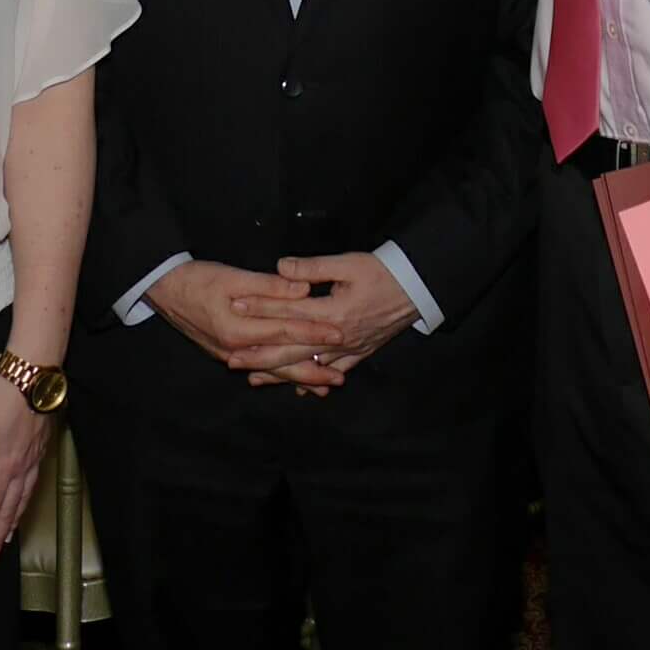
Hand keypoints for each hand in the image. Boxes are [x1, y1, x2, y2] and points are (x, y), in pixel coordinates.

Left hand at [0, 368, 50, 564]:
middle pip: (7, 511)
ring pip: (23, 499)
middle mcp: (21, 466)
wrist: (33, 368)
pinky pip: (33, 484)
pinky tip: (22, 500)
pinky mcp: (42, 446)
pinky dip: (25, 501)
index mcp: (1, 464)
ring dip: (12, 522)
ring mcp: (34, 457)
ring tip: (5, 539)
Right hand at [148, 259, 341, 374]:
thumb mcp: (233, 277)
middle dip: (311, 371)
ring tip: (323, 386)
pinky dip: (278, 374)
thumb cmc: (198, 279)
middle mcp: (235, 349)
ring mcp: (229, 354)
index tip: (339, 334)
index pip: (285, 332)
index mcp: (238, 329)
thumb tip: (303, 289)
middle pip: (280, 363)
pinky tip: (291, 379)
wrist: (164, 289)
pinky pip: (259, 367)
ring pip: (270, 370)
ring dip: (297, 378)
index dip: (314, 333)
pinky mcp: (226, 352)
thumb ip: (269, 286)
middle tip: (340, 378)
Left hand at [232, 251, 417, 394]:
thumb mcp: (349, 263)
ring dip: (281, 372)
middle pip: (292, 349)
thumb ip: (313, 268)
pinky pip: (335, 370)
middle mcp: (339, 337)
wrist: (418, 287)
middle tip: (231, 359)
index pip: (288, 312)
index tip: (235, 308)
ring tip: (254, 378)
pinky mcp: (361, 351)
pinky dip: (315, 378)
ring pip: (309, 364)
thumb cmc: (384, 272)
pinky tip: (299, 387)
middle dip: (260, 355)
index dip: (260, 309)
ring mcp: (350, 348)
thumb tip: (281, 267)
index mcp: (332, 312)